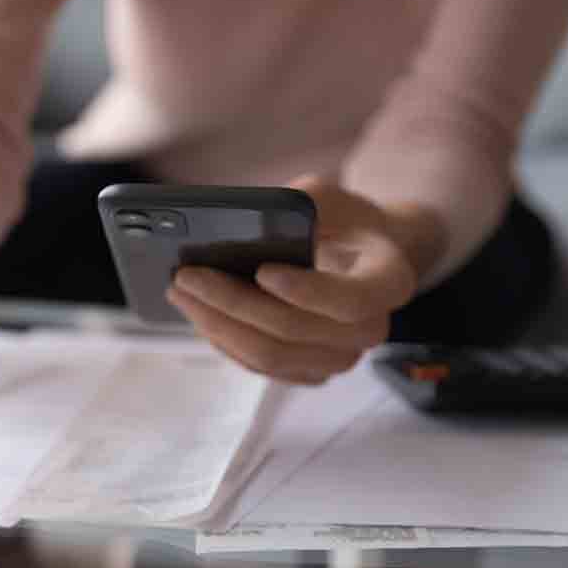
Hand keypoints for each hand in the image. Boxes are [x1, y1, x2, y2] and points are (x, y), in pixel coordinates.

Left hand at [166, 176, 444, 384]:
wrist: (358, 256)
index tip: (261, 270)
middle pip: (292, 330)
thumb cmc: (340, 220)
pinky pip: (258, 366)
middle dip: (231, 303)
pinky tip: (196, 311)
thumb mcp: (328, 195)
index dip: (305, 291)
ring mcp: (338, 358)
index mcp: (389, 282)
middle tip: (186, 277)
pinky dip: (222, 339)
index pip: (349, 300)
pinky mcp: (307, 372)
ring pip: (268, 355)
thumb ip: (298, 204)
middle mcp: (370, 330)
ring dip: (216, 325)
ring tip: (178, 292)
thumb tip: (241, 223)